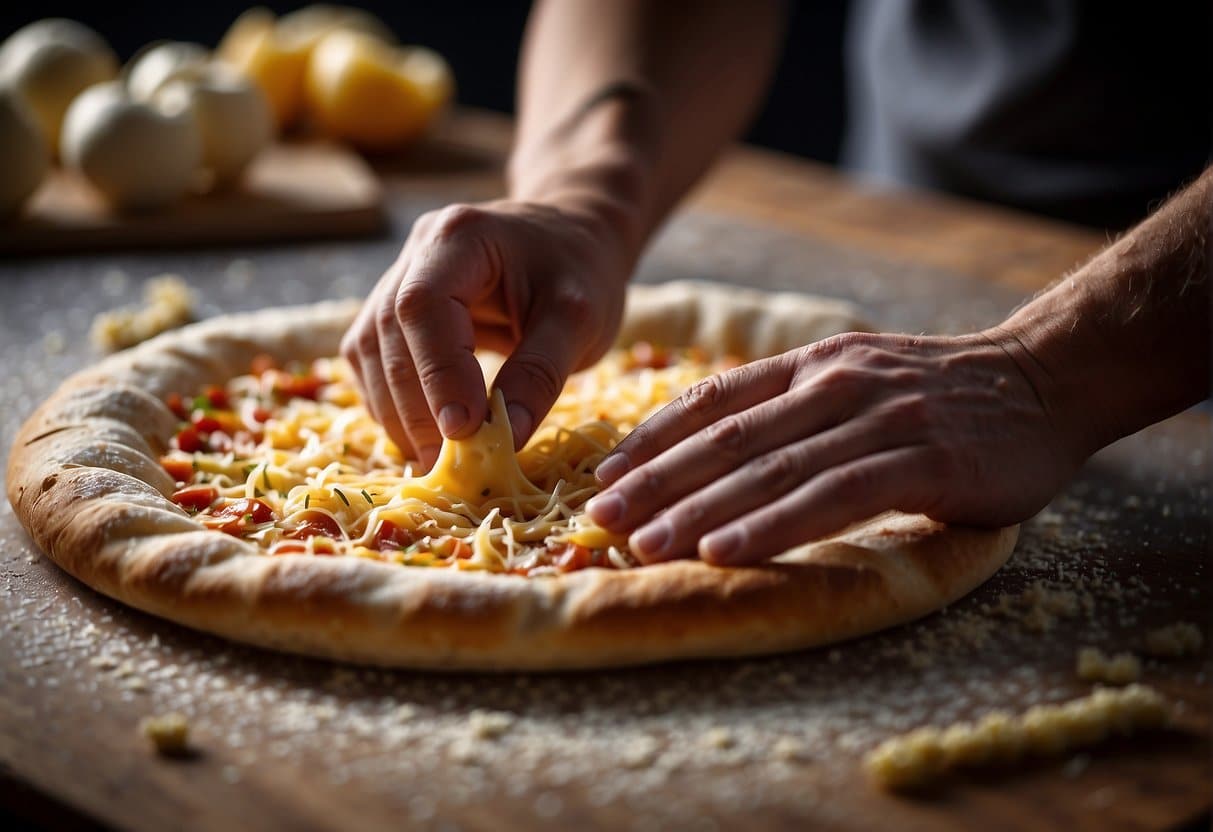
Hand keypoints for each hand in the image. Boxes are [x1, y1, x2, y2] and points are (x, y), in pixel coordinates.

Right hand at [341, 199, 631, 466]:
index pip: (424, 307)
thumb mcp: (579, 319)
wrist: (570, 239)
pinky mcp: (391, 314)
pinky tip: (424, 436)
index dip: (436, 372)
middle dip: (415, 407)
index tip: (463, 431)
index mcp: (460, 238)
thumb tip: (506, 439)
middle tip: (449, 465)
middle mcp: (416, 253)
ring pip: (370, 354)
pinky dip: (393, 406)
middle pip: (387, 334)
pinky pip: (372, 364)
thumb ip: (541, 373)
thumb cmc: (579, 272)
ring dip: (397, 414)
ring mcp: (395, 281)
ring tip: (437, 460)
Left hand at [586, 330, 1083, 565]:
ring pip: (768, 469)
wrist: (1045, 379)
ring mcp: (876, 418)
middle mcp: (833, 384)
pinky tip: (727, 550)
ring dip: (698, 510)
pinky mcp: (919, 459)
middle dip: (655, 482)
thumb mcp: (858, 380)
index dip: (651, 440)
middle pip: (725, 438)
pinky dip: (772, 524)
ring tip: (643, 546)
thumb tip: (716, 455)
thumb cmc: (941, 395)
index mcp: (811, 365)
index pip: (712, 402)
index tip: (604, 477)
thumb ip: (795, 408)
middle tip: (600, 520)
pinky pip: (830, 497)